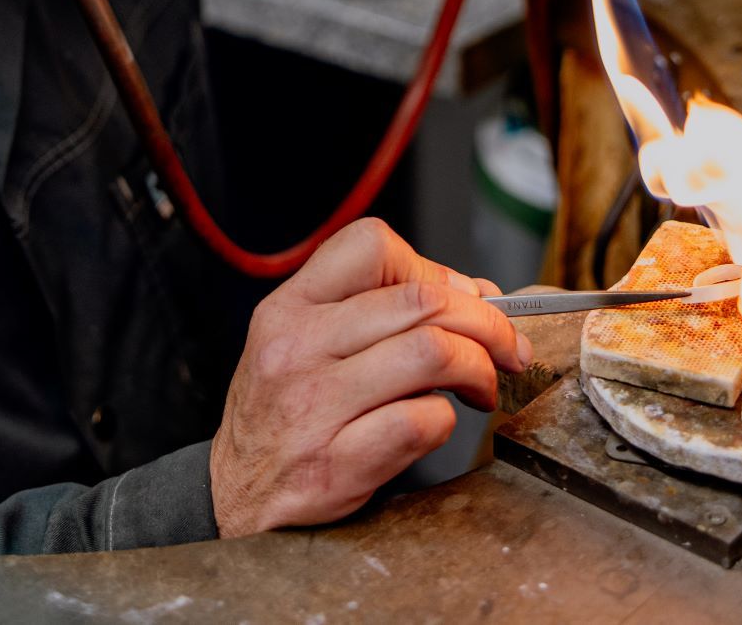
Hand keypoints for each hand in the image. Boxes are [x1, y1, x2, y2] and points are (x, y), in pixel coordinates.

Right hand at [207, 218, 531, 536]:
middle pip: (422, 300)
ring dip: (479, 368)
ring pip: (432, 353)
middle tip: (506, 347)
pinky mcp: (338, 462)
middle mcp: (297, 347)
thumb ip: (379, 313)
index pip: (372, 244)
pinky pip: (424, 421)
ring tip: (482, 385)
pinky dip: (449, 420)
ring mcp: (315, 405)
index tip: (458, 297)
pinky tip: (439, 423)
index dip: (432, 267)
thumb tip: (475, 294)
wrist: (234, 495)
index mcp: (290, 307)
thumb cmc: (283, 414)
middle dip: (487, 322)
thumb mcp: (306, 343)